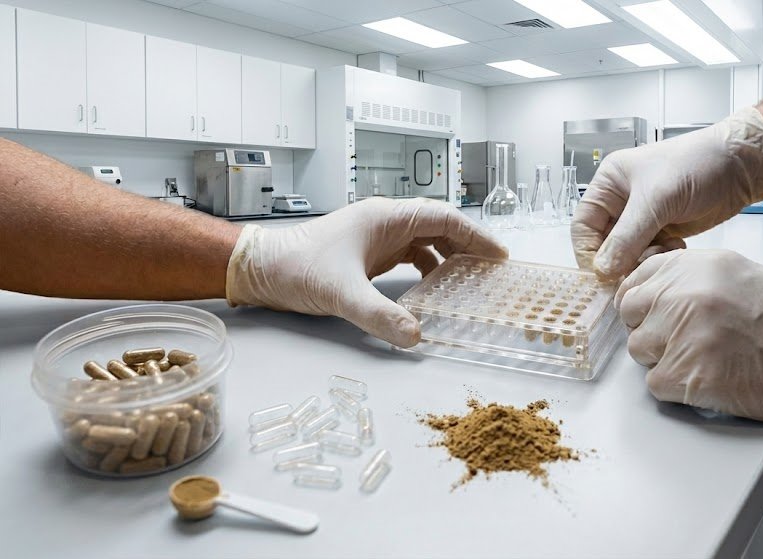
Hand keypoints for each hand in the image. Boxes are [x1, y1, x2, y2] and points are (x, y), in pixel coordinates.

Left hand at [225, 197, 507, 346]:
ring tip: (472, 279)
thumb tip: (415, 336)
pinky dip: (429, 268)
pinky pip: (411, 254)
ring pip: (426, 239)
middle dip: (469, 245)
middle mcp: (384, 222)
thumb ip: (379, 316)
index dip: (475, 236)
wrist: (260, 268)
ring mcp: (377, 236)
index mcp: (384, 217)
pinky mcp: (369, 253)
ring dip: (451, 256)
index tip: (498, 255)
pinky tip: (435, 289)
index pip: (444, 218)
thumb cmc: (295, 267)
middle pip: (440, 226)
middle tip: (493, 269)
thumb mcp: (340, 293)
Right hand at [571, 107, 762, 278]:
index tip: (601, 274)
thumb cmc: (697, 165)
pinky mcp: (663, 231)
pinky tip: (675, 249)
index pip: (583, 225)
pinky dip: (657, 259)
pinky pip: (648, 255)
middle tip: (632, 274)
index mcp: (609, 184)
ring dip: (641, 261)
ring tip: (663, 252)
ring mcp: (643, 218)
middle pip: (604, 244)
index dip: (588, 252)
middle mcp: (622, 202)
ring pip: (627, 254)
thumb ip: (628, 237)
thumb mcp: (657, 199)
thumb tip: (603, 270)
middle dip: (618, 260)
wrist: (740, 166)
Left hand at [616, 249, 762, 424]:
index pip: (636, 279)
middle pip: (630, 315)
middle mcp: (683, 295)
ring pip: (639, 350)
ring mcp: (682, 335)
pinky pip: (655, 383)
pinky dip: (676, 388)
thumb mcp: (737, 274)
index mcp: (695, 267)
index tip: (653, 312)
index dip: (644, 301)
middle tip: (682, 339)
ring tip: (703, 358)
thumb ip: (690, 278)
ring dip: (663, 359)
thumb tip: (654, 293)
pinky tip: (707, 378)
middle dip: (650, 328)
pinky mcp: (686, 376)